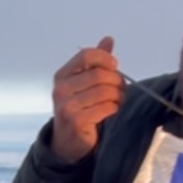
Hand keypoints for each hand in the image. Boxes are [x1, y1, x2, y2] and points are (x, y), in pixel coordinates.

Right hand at [50, 35, 124, 163]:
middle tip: (121, 88)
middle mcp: (61, 90)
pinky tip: (112, 111)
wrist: (67, 143)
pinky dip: (114, 108)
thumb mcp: (84, 83)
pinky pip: (105, 108)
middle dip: (116, 81)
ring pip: (105, 91)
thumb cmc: (79, 109)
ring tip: (119, 100)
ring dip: (118, 96)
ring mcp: (66, 106)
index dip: (105, 59)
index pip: (87, 55)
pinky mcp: (76, 122)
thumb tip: (108, 40)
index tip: (114, 67)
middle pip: (99, 74)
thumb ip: (95, 62)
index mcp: (62, 76)